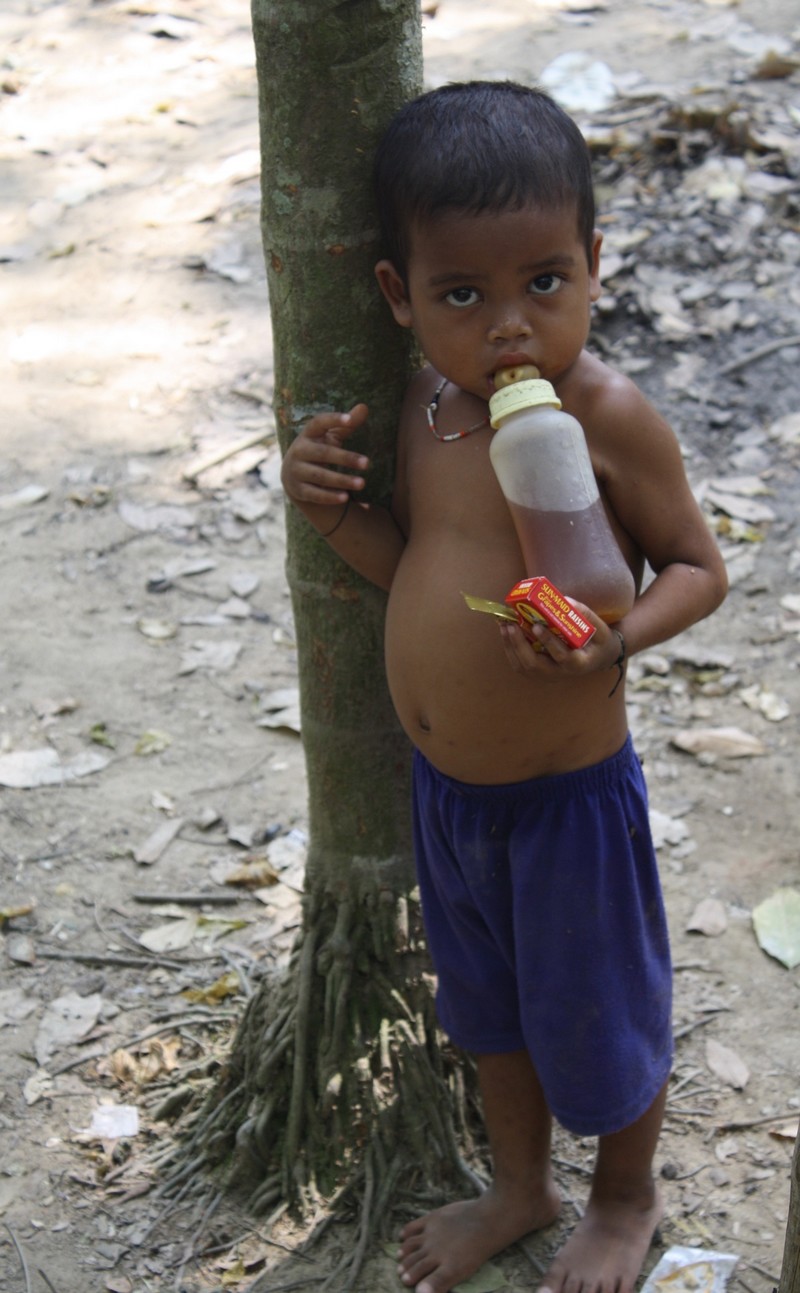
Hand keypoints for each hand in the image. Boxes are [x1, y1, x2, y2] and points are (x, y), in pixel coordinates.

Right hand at [281, 403, 369, 508]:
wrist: (293, 476)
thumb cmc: (319, 450)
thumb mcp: (331, 437)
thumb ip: (347, 425)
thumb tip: (364, 407)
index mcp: (308, 434)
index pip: (318, 422)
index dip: (333, 420)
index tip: (350, 420)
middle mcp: (299, 451)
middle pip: (323, 453)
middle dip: (345, 458)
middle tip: (368, 463)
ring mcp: (296, 471)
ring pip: (320, 476)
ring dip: (341, 480)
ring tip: (362, 483)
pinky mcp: (298, 490)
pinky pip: (315, 494)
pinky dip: (330, 496)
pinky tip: (346, 497)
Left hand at [499, 601, 623, 684]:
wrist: (597, 658)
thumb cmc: (598, 640)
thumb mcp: (599, 627)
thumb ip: (585, 614)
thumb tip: (564, 599)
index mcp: (579, 663)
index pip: (563, 656)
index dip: (549, 642)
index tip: (537, 626)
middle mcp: (561, 673)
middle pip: (535, 665)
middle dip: (520, 645)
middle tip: (511, 625)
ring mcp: (549, 676)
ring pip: (524, 667)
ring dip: (511, 647)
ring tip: (504, 626)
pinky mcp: (540, 674)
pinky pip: (521, 666)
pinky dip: (511, 650)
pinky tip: (506, 633)